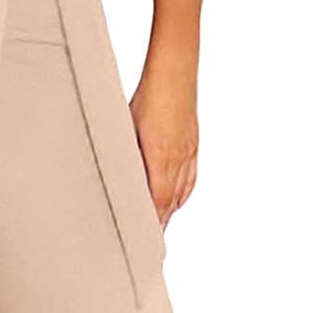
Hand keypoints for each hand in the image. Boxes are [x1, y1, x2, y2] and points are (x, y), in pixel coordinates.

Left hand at [130, 65, 197, 228]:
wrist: (175, 73)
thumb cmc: (148, 96)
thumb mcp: (128, 126)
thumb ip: (127, 154)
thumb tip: (118, 175)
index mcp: (160, 155)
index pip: (158, 199)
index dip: (153, 221)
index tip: (144, 236)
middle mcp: (178, 157)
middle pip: (170, 201)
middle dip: (160, 221)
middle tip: (150, 239)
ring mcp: (189, 152)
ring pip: (182, 191)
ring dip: (171, 209)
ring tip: (160, 225)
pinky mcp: (194, 146)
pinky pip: (190, 178)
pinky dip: (183, 194)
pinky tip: (176, 200)